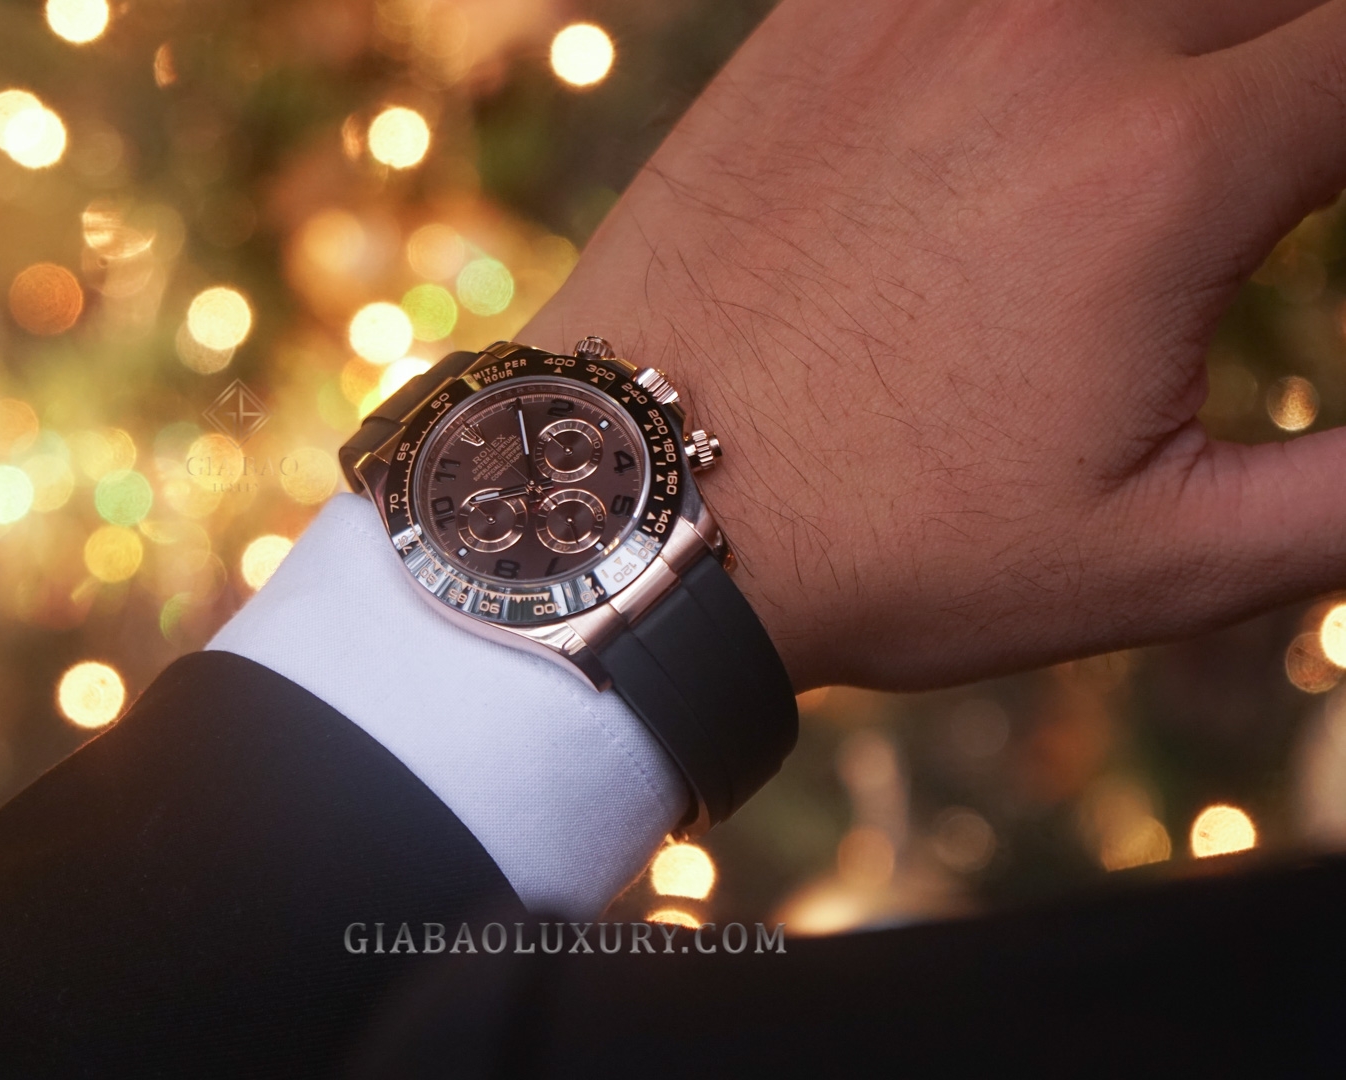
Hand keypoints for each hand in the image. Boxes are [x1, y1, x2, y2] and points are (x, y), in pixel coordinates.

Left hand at [523, 0, 1345, 691]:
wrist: (637, 501)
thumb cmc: (890, 545)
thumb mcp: (1161, 559)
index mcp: (1165, 165)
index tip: (1321, 205)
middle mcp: (1053, 35)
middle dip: (1302, 75)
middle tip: (1266, 182)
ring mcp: (926, 2)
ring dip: (1191, 38)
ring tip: (1150, 159)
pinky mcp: (828, 10)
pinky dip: (1052, 29)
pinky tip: (1045, 87)